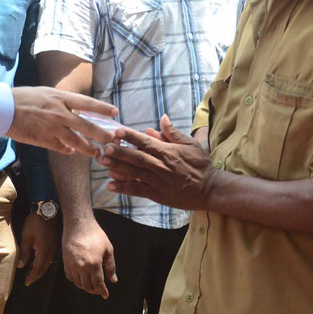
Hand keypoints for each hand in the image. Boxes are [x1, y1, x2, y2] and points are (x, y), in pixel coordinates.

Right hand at [8, 87, 118, 155]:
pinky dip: (68, 150)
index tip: (115, 112)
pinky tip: (72, 152)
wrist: (3, 109)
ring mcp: (52, 128)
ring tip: (98, 152)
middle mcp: (59, 113)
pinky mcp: (44, 140)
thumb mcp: (46, 93)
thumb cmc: (23, 98)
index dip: (102, 109)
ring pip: (76, 141)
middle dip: (102, 134)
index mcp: (60, 98)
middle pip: (86, 126)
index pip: (87, 103)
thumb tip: (76, 109)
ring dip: (88, 148)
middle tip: (114, 139)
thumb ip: (62, 101)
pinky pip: (61, 147)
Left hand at [18, 211, 56, 286]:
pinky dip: (42, 263)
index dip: (32, 277)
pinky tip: (36, 262)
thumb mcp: (26, 237)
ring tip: (30, 273)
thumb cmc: (35, 222)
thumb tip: (21, 266)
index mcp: (44, 251)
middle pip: (43, 268)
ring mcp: (53, 247)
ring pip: (46, 263)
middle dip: (36, 275)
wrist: (46, 210)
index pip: (38, 268)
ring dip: (39, 269)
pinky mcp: (53, 243)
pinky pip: (48, 257)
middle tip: (28, 281)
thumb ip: (24, 253)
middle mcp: (51, 251)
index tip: (27, 283)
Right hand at [63, 216, 117, 297]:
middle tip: (99, 290)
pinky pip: (70, 276)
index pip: (98, 284)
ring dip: (85, 286)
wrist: (78, 224)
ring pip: (78, 283)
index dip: (102, 291)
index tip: (105, 295)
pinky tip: (81, 279)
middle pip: (87, 286)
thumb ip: (110, 266)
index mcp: (94, 264)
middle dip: (94, 290)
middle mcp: (81, 267)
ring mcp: (72, 265)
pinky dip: (76, 281)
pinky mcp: (65, 262)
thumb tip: (113, 280)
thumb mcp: (108, 249)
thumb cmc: (95, 235)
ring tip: (91, 285)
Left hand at [100, 115, 214, 211]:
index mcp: (168, 152)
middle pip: (137, 157)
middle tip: (105, 147)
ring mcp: (157, 181)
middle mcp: (160, 166)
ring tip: (103, 162)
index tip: (117, 131)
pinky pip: (137, 190)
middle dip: (120, 152)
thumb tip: (161, 118)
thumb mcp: (191, 144)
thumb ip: (173, 133)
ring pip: (134, 173)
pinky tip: (110, 185)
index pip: (146, 142)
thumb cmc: (200, 165)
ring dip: (117, 167)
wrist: (208, 189)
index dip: (131, 136)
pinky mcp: (156, 195)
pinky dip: (124, 188)